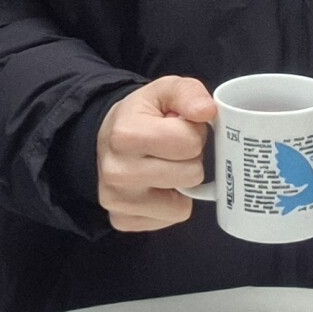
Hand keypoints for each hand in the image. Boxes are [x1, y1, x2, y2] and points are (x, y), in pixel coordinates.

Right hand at [96, 76, 216, 231]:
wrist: (106, 139)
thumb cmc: (140, 115)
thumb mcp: (164, 90)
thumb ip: (189, 92)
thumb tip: (206, 111)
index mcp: (125, 135)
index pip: (190, 143)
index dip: (193, 133)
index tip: (178, 128)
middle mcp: (117, 172)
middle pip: (191, 175)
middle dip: (189, 160)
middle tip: (172, 149)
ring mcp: (118, 201)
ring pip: (183, 205)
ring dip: (181, 184)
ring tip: (164, 166)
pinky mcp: (123, 221)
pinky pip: (171, 219)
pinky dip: (170, 204)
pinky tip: (156, 186)